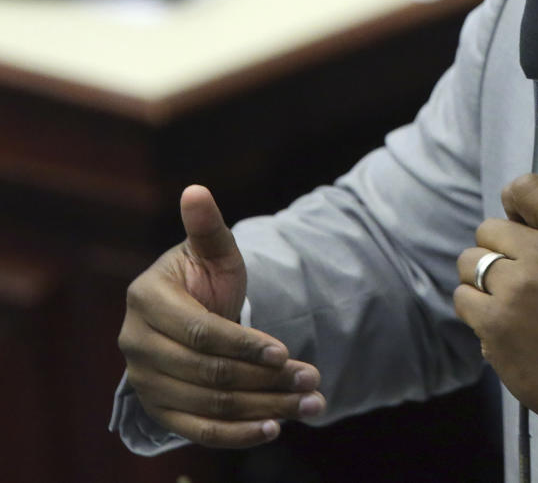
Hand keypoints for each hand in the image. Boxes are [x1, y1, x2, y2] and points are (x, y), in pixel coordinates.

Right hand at [117, 185, 324, 446]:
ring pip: (208, 402)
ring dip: (264, 407)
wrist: (191, 313)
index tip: (285, 352)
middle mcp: (135, 345)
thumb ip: (207, 227)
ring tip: (311, 403)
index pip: (199, 332)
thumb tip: (196, 189)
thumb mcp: (213, 252)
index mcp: (145, 300)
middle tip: (313, 380)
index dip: (243, 345)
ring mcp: (143, 381)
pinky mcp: (158, 409)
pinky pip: (196, 429)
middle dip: (264, 380)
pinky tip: (274, 429)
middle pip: (207, 373)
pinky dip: (236, 434)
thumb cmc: (205, 278)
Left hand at [454, 165, 537, 446]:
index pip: (529, 187)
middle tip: (518, 271)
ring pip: (470, 261)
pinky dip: (476, 307)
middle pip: (489, 227)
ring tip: (507, 297)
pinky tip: (499, 319)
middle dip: (498, 247)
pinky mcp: (494, 324)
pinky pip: (463, 296)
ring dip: (483, 278)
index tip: (518, 218)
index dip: (516, 200)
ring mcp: (516, 291)